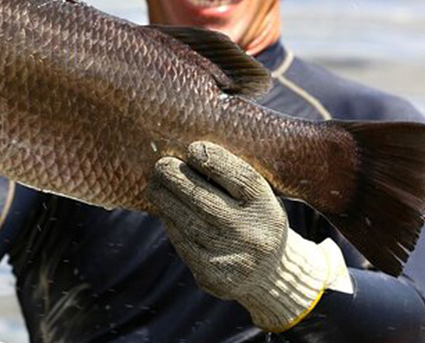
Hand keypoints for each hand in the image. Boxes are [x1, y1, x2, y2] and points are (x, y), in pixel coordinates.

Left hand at [147, 141, 348, 331]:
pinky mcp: (212, 276)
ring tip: (155, 185)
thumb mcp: (259, 198)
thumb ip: (233, 178)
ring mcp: (231, 257)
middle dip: (176, 178)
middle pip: (203, 200)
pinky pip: (183, 243)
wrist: (269, 274)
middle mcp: (251, 233)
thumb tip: (187, 151)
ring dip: (165, 200)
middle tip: (161, 164)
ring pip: (187, 222)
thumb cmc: (255, 220)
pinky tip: (164, 210)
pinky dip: (170, 223)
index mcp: (266, 207)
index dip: (212, 159)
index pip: (239, 177)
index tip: (193, 148)